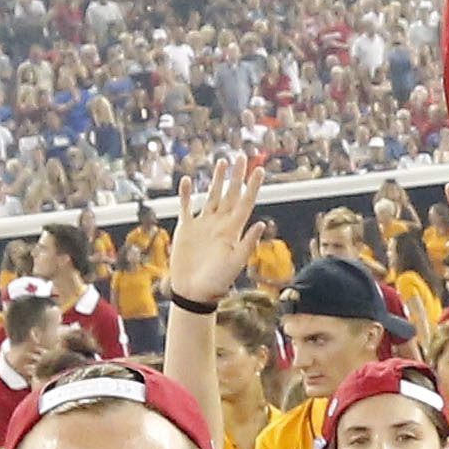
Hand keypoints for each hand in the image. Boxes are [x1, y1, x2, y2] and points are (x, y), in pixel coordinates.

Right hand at [164, 149, 264, 309]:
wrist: (194, 292)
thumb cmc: (217, 281)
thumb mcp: (235, 262)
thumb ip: (247, 242)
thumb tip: (261, 223)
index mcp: (233, 230)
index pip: (245, 202)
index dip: (252, 186)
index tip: (259, 169)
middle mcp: (220, 223)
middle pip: (230, 194)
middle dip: (236, 176)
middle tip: (242, 156)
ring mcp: (203, 224)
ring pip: (212, 196)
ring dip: (217, 180)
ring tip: (222, 162)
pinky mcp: (186, 229)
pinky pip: (187, 206)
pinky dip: (187, 194)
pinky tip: (189, 180)